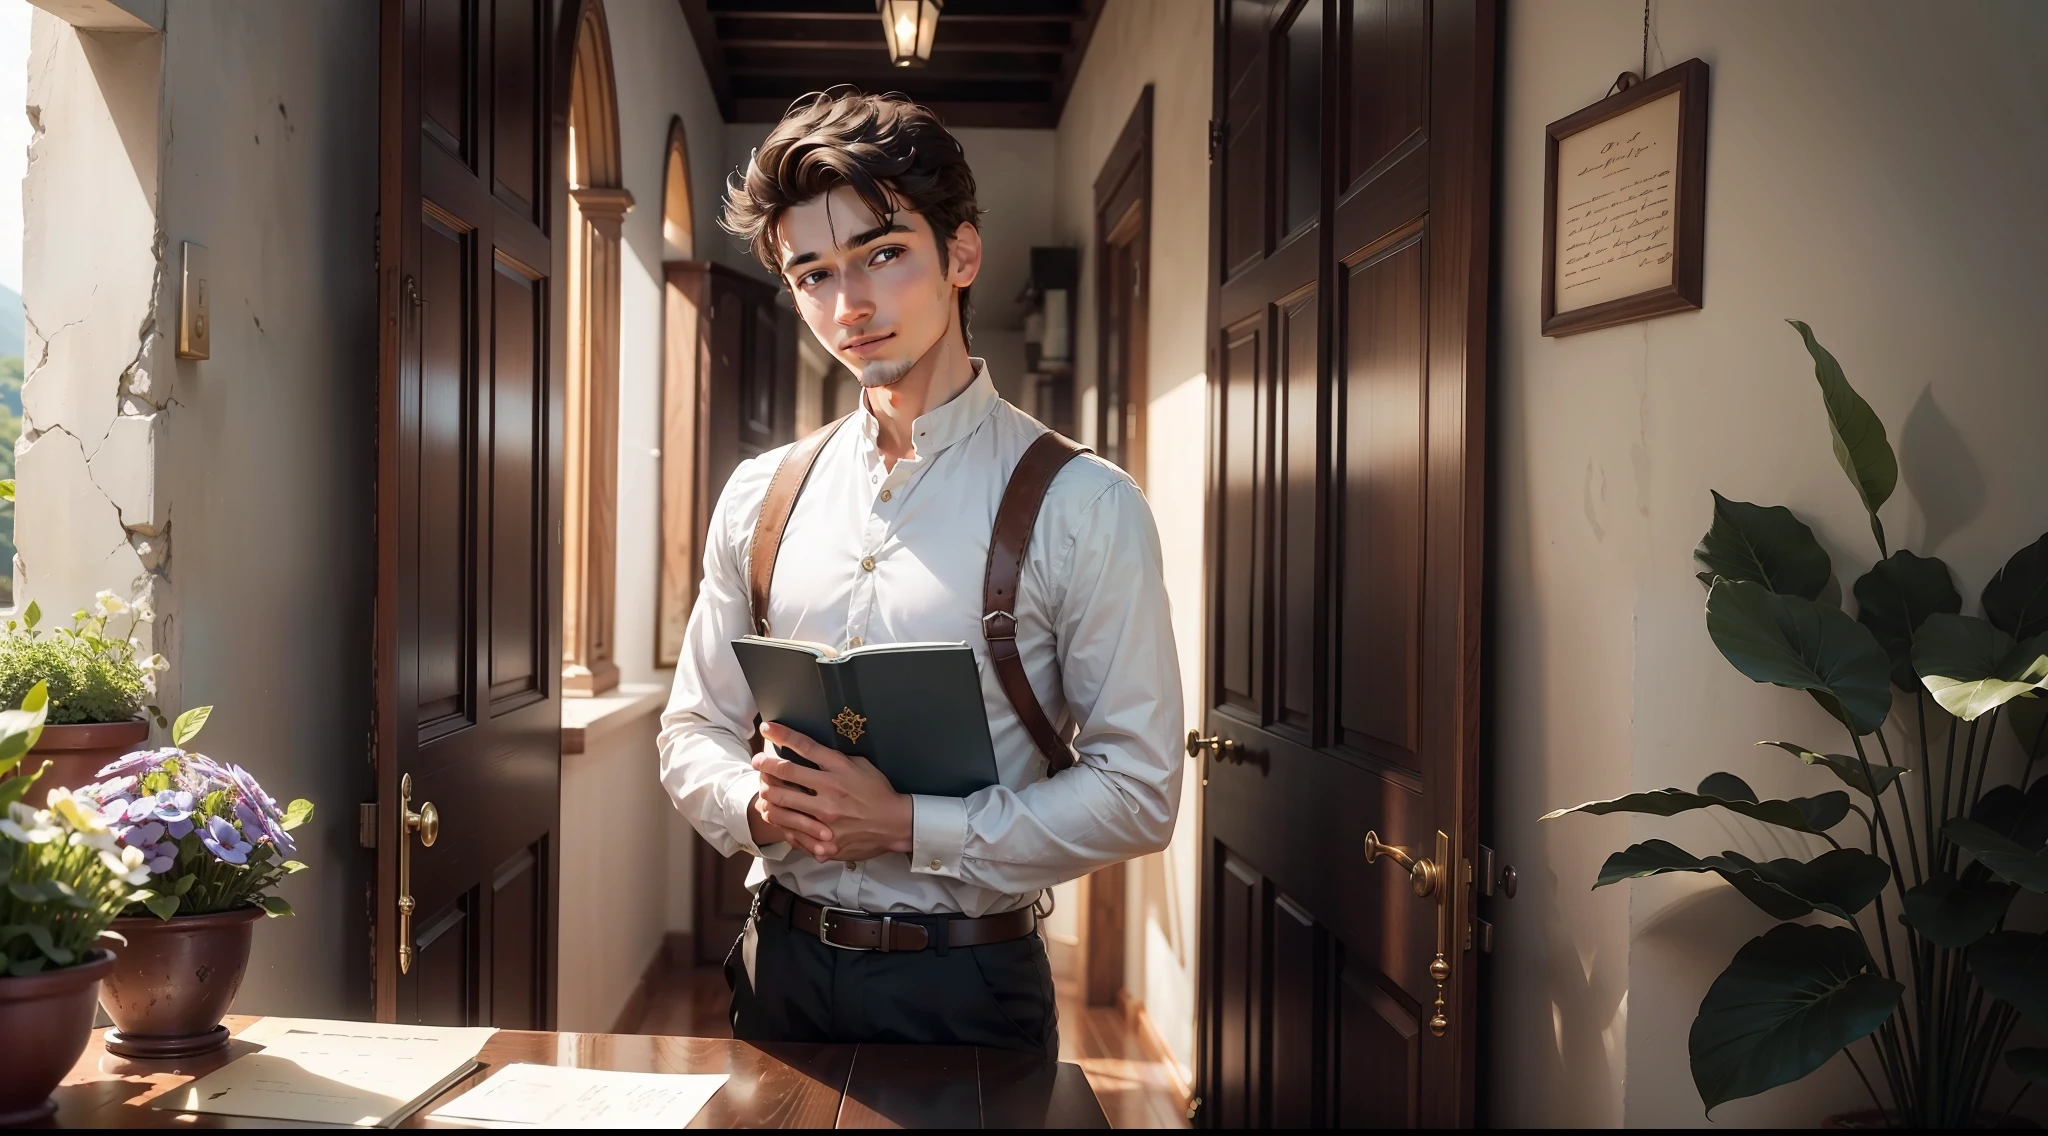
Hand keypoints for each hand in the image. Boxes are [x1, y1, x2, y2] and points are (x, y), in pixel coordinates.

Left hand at [755, 723, 913, 862]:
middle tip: (757, 762)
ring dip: (766, 795)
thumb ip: (834, 759)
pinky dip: (780, 821)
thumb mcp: (860, 766)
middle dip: (765, 765)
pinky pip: (791, 830)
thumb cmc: (877, 792)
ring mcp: (826, 818)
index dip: (782, 735)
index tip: (767, 728)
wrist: (895, 824)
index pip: (805, 747)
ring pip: (781, 805)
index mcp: (839, 770)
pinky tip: (776, 815)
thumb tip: (809, 749)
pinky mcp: (824, 839)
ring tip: (762, 791)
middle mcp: (830, 792)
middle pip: (785, 775)